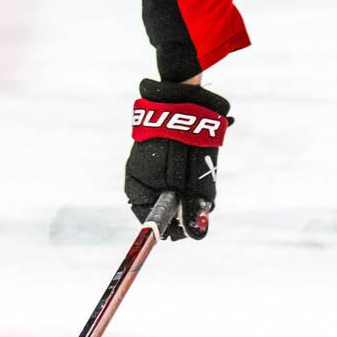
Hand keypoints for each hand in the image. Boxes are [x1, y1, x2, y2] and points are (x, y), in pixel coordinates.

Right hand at [125, 79, 230, 239]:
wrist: (179, 102)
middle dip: (182, 206)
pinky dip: (181, 173)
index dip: (173, 227)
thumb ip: (192, 207)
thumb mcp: (190, 182)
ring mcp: (143, 163)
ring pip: (166, 189)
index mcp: (137, 189)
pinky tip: (194, 163)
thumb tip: (197, 234)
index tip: (191, 225)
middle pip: (160, 206)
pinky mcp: (153, 151)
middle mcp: (136, 178)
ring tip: (199, 177)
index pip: (151, 221)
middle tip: (201, 200)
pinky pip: (167, 172)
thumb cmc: (183, 145)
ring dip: (184, 189)